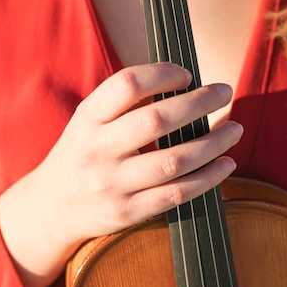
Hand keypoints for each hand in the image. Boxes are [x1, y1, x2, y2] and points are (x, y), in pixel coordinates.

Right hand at [0, 62, 242, 286]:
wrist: (52, 207)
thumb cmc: (83, 156)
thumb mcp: (89, 122)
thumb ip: (124, 104)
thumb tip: (186, 86)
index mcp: (87, 118)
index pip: (127, 84)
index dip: (163, 74)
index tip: (188, 74)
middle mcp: (97, 150)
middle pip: (157, 120)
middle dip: (200, 102)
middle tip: (225, 90)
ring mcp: (112, 184)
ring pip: (174, 160)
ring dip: (213, 143)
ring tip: (235, 129)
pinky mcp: (127, 213)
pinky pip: (176, 194)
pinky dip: (208, 178)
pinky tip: (226, 164)